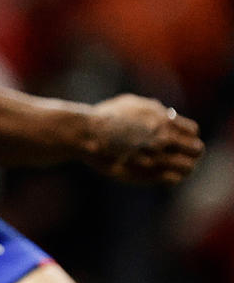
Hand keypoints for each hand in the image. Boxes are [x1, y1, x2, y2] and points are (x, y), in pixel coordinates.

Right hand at [87, 96, 203, 183]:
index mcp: (163, 121)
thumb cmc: (104, 117)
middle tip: (181, 155)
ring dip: (183, 167)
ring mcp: (157, 156)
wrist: (86, 134)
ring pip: (188, 167)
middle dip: (190, 152)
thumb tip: (167, 114)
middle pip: (196, 149)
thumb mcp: (131, 104)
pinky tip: (164, 174)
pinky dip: (172, 177)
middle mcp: (163, 138)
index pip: (193, 131)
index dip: (187, 136)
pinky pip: (173, 178)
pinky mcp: (148, 173)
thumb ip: (153, 109)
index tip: (180, 139)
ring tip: (175, 168)